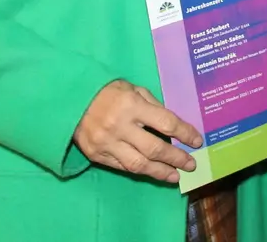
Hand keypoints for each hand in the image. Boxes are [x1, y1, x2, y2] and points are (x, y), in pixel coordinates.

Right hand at [74, 79, 202, 182]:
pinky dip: (140, 170)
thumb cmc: (107, 91)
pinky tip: (153, 172)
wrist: (69, 99)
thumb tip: (173, 126)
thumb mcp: (132, 89)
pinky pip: (123, 167)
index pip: (166, 123)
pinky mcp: (97, 155)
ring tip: (175, 176)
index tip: (197, 141)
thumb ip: (152, 105)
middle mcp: (120, 126)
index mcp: (132, 105)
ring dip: (160, 172)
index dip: (185, 133)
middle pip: (155, 148)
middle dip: (176, 158)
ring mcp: (107, 143)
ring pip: (139, 164)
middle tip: (191, 164)